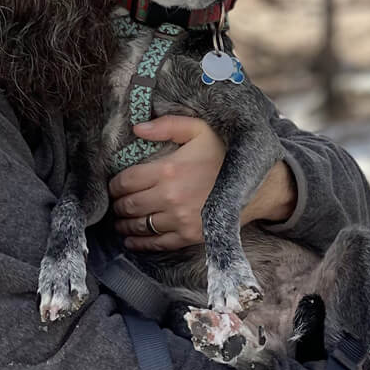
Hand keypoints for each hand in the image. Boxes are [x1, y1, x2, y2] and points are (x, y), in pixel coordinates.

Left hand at [109, 115, 297, 251]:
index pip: (126, 181)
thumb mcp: (199, 129)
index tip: (113, 186)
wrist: (257, 185)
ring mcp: (180, 220)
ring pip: (139, 225)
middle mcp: (170, 197)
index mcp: (168, 170)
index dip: (114, 185)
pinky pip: (156, 243)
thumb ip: (168, 125)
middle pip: (129, 205)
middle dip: (117, 205)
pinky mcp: (190, 236)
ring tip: (120, 220)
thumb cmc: (224, 154)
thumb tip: (138, 129)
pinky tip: (131, 239)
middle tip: (115, 203)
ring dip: (124, 224)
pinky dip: (139, 243)